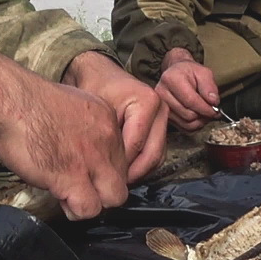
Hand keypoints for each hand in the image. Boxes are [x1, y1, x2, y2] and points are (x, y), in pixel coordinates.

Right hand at [0, 53, 128, 219]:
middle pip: (122, 179)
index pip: (121, 157)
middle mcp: (106, 138)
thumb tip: (77, 146)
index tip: (85, 171)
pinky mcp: (72, 177)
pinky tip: (60, 197)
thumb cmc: (26, 101)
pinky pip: (89, 209)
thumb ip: (83, 127)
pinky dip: (75, 210)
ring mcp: (92, 159)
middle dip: (102, 189)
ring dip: (91, 202)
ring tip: (68, 196)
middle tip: (80, 187)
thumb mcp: (70, 104)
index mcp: (106, 119)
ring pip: (113, 198)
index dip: (102, 170)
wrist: (10, 100)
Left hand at [65, 51, 168, 180]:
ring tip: (115, 181)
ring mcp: (165, 118)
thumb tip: (104, 170)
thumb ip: (103, 138)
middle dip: (131, 174)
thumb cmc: (95, 88)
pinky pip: (155, 153)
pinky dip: (141, 165)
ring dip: (138, 172)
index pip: (135, 145)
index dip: (119, 166)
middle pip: (151, 155)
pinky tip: (123, 171)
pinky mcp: (162, 127)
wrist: (100, 74)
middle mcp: (162, 110)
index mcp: (147, 102)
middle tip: (111, 186)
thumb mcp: (96, 111)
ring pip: (156, 158)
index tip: (102, 178)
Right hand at [154, 47, 220, 132]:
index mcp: (171, 79)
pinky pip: (182, 127)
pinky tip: (198, 116)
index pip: (190, 101)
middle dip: (203, 115)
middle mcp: (161, 94)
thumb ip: (209, 86)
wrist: (176, 73)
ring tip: (205, 112)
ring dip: (199, 121)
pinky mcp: (164, 116)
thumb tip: (213, 102)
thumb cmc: (189, 72)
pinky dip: (194, 125)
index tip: (215, 110)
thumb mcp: (203, 72)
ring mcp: (161, 106)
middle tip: (211, 110)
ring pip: (186, 124)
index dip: (205, 108)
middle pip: (188, 114)